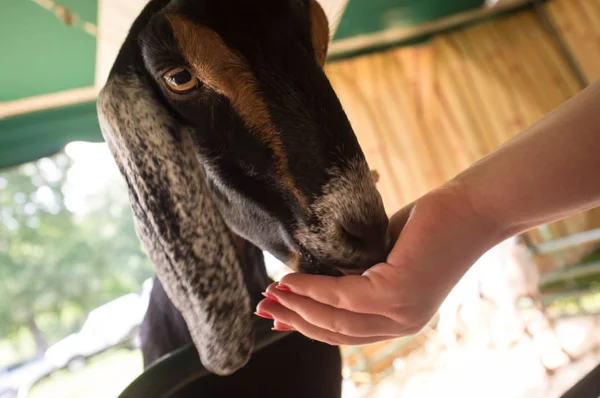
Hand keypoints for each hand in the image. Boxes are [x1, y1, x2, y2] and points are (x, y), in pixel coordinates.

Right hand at [256, 182, 500, 344]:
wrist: (471, 208)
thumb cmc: (428, 227)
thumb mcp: (383, 257)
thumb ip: (355, 275)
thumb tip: (317, 278)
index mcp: (398, 318)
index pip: (344, 332)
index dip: (307, 327)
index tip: (278, 320)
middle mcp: (401, 323)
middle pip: (335, 332)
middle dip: (295, 320)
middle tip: (264, 308)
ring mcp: (402, 312)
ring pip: (335, 318)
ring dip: (298, 307)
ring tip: (271, 294)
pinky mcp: (399, 291)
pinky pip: (343, 294)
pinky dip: (312, 289)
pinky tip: (292, 279)